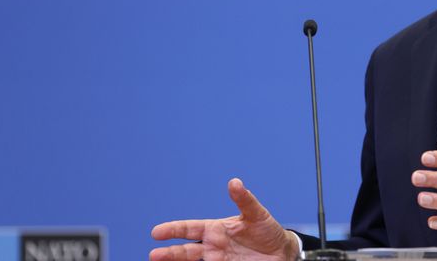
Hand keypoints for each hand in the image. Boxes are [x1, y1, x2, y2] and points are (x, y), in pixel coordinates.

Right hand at [150, 178, 299, 260]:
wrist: (282, 252)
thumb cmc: (267, 230)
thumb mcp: (257, 214)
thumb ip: (245, 200)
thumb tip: (234, 182)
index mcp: (216, 229)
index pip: (190, 228)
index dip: (174, 229)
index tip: (157, 232)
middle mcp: (213, 246)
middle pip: (186, 250)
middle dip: (170, 252)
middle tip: (154, 255)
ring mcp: (218, 260)